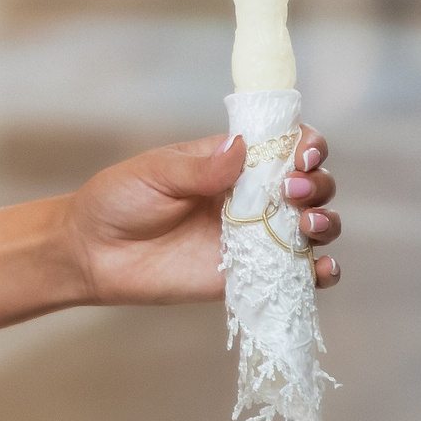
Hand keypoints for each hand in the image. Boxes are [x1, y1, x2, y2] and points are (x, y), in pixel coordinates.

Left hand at [64, 125, 340, 306]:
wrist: (94, 254)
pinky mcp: (250, 276)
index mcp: (232, 161)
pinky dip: (320, 271)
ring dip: (326, 222)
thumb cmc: (119, 201)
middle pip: (312, 183)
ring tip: (306, 226)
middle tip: (293, 192)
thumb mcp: (154, 174)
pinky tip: (320, 267)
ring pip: (314, 226)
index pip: (285, 144)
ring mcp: (255, 237)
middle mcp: (252, 196)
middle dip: (318, 184)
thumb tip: (241, 147)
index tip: (302, 155)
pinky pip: (298, 274)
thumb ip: (199, 168)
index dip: (306, 145)